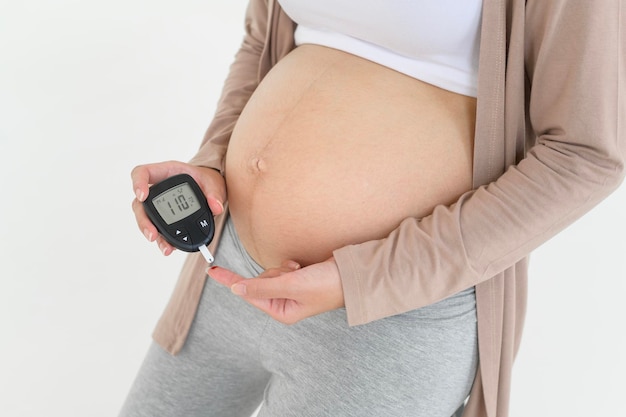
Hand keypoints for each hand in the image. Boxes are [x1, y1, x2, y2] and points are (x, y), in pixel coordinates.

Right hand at [130, 161, 225, 254]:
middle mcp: (157, 190)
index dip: (137, 183)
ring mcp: (159, 206)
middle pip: (139, 204)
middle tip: (152, 234)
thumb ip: (214, 193)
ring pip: (146, 220)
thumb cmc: (207, 181)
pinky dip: (163, 240)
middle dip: (143, 221)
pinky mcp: (165, 220)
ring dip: (152, 234)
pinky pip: (159, 231)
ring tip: (165, 248)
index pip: (142, 173)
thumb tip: (216, 207)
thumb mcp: (214, 182)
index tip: (142, 196)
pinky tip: (171, 248)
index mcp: (165, 173)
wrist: (211, 192)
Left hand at [208, 258, 344, 323]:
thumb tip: (237, 290)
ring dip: (283, 268)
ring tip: (300, 271)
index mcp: (281, 311)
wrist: (353, 275)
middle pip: (260, 281)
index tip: (213, 271)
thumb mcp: (292, 286)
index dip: (230, 281)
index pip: (248, 294)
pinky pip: (283, 268)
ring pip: (271, 272)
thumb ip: (262, 287)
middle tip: (291, 273)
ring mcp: (291, 290)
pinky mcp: (298, 279)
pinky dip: (290, 265)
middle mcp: (284, 302)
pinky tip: (302, 267)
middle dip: (273, 272)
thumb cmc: (328, 285)